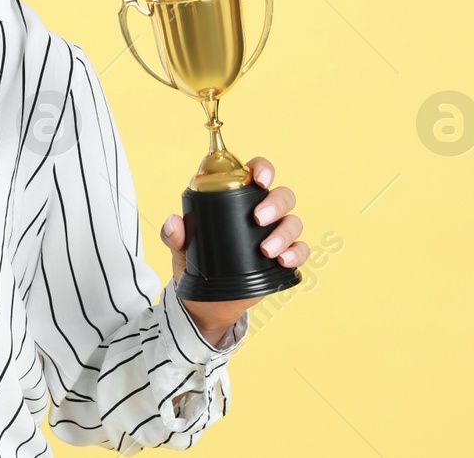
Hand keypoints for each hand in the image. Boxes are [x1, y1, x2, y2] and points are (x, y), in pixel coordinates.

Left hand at [159, 156, 306, 347]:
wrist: (207, 304)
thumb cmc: (197, 265)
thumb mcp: (182, 250)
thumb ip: (175, 236)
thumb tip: (173, 222)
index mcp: (237, 199)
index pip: (255, 173)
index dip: (263, 169)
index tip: (259, 179)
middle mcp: (261, 212)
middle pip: (282, 196)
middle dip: (275, 204)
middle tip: (258, 219)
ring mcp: (274, 235)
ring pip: (293, 222)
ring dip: (283, 233)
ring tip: (266, 250)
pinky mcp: (283, 258)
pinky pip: (300, 250)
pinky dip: (296, 253)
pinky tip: (283, 261)